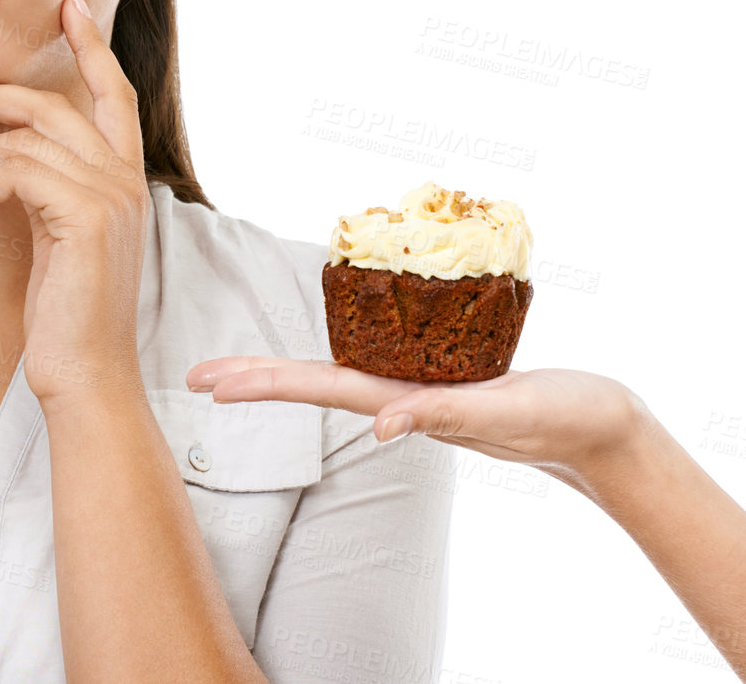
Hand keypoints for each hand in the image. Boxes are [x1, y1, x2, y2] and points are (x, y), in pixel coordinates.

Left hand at [0, 0, 148, 405]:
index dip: (93, 47)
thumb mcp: (58, 237)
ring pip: (25, 139)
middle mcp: (125, 180)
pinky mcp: (83, 217)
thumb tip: (6, 158)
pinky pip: (15, 174)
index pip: (115, 96)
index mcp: (124, 180)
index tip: (70, 7)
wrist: (86, 373)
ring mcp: (110, 196)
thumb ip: (49, 190)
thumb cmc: (67, 313)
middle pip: (54, 105)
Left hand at [187, 356, 645, 479]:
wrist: (603, 425)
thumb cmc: (551, 420)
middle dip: (255, 377)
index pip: (317, 385)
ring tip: (240, 372)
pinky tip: (365, 401)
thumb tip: (378, 426)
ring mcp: (428, 388)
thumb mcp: (492, 419)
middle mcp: (405, 391)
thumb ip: (438, 418)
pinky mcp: (462, 383)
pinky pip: (410, 383)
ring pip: (348, 373)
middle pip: (316, 380)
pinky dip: (384, 388)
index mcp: (404, 398)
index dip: (262, 381)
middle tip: (195, 378)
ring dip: (292, 374)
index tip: (209, 383)